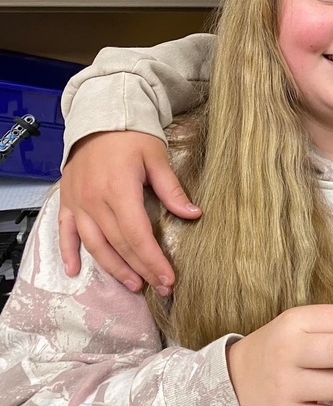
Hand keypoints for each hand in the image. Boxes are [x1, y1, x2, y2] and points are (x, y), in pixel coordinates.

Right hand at [58, 131, 200, 292]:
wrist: (99, 118)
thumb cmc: (132, 137)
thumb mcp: (157, 158)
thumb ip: (172, 189)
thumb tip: (194, 214)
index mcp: (119, 190)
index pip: (138, 235)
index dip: (154, 260)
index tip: (169, 278)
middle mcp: (94, 201)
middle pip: (119, 244)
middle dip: (142, 269)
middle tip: (160, 287)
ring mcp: (78, 203)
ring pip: (94, 245)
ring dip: (113, 268)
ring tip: (133, 284)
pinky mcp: (67, 202)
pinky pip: (65, 232)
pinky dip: (68, 253)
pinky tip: (74, 271)